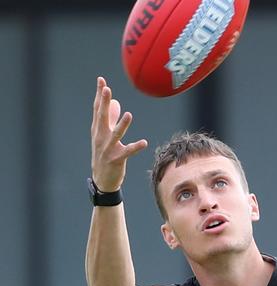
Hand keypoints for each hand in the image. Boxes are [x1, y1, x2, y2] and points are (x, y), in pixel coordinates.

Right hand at [91, 76, 147, 191]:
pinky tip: (144, 142)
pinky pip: (128, 152)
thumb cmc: (104, 155)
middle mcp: (101, 137)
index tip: (101, 80)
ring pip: (115, 135)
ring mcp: (108, 149)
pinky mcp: (117, 159)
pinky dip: (136, 147)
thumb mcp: (105, 136)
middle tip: (107, 89)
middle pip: (102, 118)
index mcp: (97, 130)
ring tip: (128, 114)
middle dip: (105, 103)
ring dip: (122, 125)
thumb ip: (111, 119)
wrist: (102, 180)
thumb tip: (116, 103)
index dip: (99, 95)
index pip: (98, 109)